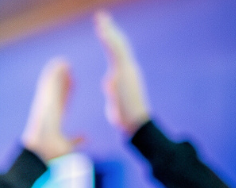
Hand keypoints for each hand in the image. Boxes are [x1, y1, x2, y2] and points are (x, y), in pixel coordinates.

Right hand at [21, 58, 81, 162]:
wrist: (43, 148)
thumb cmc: (53, 151)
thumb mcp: (68, 145)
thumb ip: (77, 140)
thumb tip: (86, 139)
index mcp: (56, 119)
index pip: (63, 103)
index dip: (68, 94)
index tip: (73, 85)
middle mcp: (50, 109)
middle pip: (58, 92)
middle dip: (63, 82)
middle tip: (69, 70)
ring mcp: (47, 103)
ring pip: (53, 85)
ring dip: (58, 74)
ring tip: (65, 63)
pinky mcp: (45, 97)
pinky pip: (49, 82)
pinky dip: (53, 72)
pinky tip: (60, 62)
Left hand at [95, 11, 150, 135]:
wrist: (135, 123)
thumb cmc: (126, 117)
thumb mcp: (115, 100)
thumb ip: (112, 88)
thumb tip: (108, 82)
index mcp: (123, 73)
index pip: (115, 52)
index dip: (109, 40)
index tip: (102, 28)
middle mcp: (127, 68)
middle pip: (118, 44)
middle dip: (109, 29)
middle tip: (100, 16)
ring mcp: (127, 69)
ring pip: (118, 45)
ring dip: (109, 31)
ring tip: (100, 19)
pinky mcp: (125, 72)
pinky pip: (117, 53)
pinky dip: (110, 41)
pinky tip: (103, 31)